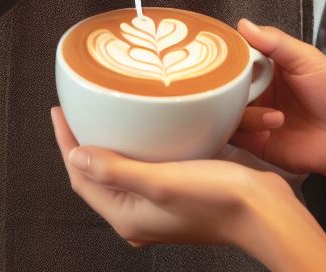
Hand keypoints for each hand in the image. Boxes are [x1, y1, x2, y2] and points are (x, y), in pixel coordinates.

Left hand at [50, 107, 294, 249]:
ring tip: (105, 111)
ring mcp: (159, 202)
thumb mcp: (161, 181)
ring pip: (122, 167)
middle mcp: (140, 213)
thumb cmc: (218, 200)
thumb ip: (116, 170)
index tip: (61, 112)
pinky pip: (147, 163)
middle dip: (85, 141)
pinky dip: (139, 143)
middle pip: (98, 173)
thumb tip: (77, 155)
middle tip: (78, 108)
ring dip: (112, 140)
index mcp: (128, 216)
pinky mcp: (179, 189)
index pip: (82, 178)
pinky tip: (146, 124)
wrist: (264, 211)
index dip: (67, 143)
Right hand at [229, 21, 325, 180]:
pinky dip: (247, 131)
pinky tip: (272, 128)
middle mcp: (257, 90)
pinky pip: (234, 135)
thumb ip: (274, 41)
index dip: (226, 56)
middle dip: (230, 88)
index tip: (220, 56)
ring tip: (277, 117)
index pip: (235, 57)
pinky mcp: (256, 142)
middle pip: (225, 85)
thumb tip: (242, 24)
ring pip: (226, 111)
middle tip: (249, 90)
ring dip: (247, 113)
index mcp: (267, 66)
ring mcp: (255, 116)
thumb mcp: (306, 58)